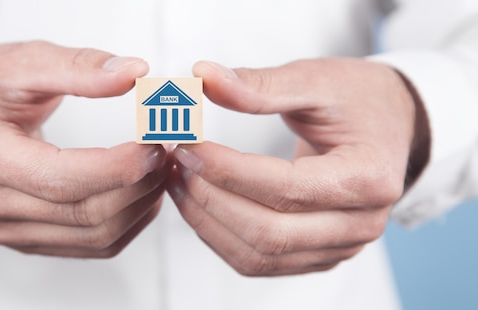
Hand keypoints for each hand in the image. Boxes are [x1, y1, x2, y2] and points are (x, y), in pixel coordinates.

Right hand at [0, 41, 169, 257]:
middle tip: (164, 153)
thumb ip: (80, 66)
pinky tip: (141, 194)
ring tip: (158, 170)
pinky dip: (127, 223)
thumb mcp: (26, 62)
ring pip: (92, 237)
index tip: (154, 145)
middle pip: (81, 213)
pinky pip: (90, 247)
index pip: (59, 178)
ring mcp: (1, 227)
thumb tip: (133, 73)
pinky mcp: (23, 240)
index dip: (117, 167)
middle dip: (137, 185)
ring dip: (139, 207)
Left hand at [167, 58, 417, 275]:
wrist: (390, 125)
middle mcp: (359, 223)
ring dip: (208, 223)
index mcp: (367, 177)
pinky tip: (199, 204)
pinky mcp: (318, 254)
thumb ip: (260, 85)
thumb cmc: (359, 100)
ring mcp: (339, 246)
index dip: (227, 170)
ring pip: (260, 255)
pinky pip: (261, 261)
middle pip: (270, 232)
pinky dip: (221, 237)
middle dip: (210, 199)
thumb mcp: (316, 80)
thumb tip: (204, 77)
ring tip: (179, 182)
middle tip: (177, 163)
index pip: (285, 188)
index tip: (188, 146)